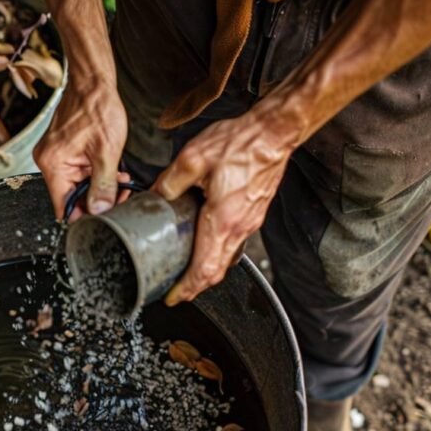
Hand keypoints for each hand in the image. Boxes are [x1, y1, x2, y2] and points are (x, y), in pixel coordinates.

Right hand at [34, 80, 128, 220]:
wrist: (92, 81)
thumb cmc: (97, 107)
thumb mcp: (107, 151)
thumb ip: (103, 185)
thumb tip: (100, 211)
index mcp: (53, 165)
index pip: (63, 207)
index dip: (85, 215)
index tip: (106, 214)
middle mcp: (48, 162)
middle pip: (71, 197)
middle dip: (97, 199)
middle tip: (120, 194)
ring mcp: (55, 156)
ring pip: (78, 186)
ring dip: (99, 186)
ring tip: (120, 180)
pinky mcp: (63, 151)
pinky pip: (78, 172)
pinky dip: (95, 174)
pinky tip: (112, 171)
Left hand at [153, 108, 295, 304]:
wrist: (274, 133)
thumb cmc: (241, 144)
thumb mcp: (193, 158)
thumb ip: (169, 181)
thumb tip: (155, 195)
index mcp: (223, 221)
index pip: (204, 269)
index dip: (187, 288)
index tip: (172, 297)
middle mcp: (240, 228)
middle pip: (217, 271)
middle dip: (195, 286)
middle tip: (176, 291)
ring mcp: (250, 222)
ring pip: (227, 259)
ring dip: (207, 271)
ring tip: (188, 271)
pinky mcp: (254, 214)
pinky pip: (234, 243)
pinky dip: (218, 253)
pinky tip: (206, 244)